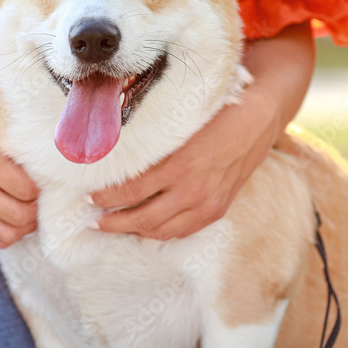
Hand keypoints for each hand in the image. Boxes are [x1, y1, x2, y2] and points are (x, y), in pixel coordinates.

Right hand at [0, 106, 38, 248]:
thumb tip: (70, 148)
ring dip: (29, 226)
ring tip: (36, 210)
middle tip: (47, 198)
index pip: (26, 189)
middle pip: (20, 215)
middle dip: (39, 210)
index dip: (44, 189)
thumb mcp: (5, 124)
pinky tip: (21, 217)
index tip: (50, 181)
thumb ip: (31, 138)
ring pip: (9, 234)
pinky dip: (14, 233)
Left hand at [91, 93, 280, 240]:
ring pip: (161, 230)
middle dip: (113, 222)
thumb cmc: (215, 114)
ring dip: (134, 231)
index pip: (132, 190)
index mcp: (180, 165)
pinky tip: (146, 228)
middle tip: (93, 221)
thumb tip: (117, 154)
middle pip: (142, 218)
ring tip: (115, 226)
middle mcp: (193, 190)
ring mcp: (207, 204)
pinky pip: (182, 231)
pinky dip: (160, 233)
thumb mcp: (180, 125)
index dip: (107, 197)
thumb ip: (153, 145)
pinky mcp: (217, 210)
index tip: (89, 196)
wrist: (258, 119)